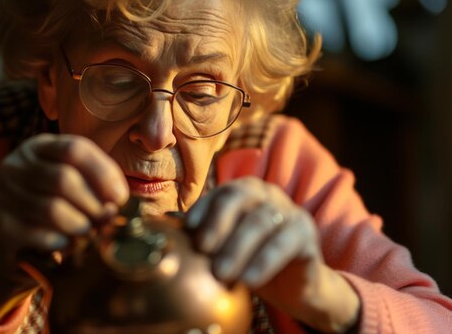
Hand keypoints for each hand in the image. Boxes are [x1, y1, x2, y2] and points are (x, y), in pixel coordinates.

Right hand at [0, 134, 128, 321]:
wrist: (16, 247)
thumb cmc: (57, 208)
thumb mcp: (77, 186)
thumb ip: (98, 185)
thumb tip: (116, 202)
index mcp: (38, 147)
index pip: (74, 149)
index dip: (103, 173)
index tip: (120, 197)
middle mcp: (16, 165)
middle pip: (63, 178)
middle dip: (93, 203)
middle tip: (106, 219)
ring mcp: (4, 195)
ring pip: (52, 209)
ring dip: (79, 225)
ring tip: (87, 232)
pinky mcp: (2, 227)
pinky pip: (40, 235)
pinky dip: (62, 243)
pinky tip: (65, 245)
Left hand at [186, 177, 359, 332]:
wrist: (293, 286)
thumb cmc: (250, 261)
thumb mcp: (225, 248)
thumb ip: (205, 237)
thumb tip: (171, 235)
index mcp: (247, 191)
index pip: (222, 191)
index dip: (204, 207)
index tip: (188, 228)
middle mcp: (269, 195)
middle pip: (241, 198)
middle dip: (218, 224)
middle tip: (203, 250)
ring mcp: (290, 212)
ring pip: (261, 221)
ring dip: (237, 248)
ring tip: (221, 273)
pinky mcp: (307, 235)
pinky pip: (285, 244)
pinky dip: (264, 261)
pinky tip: (249, 279)